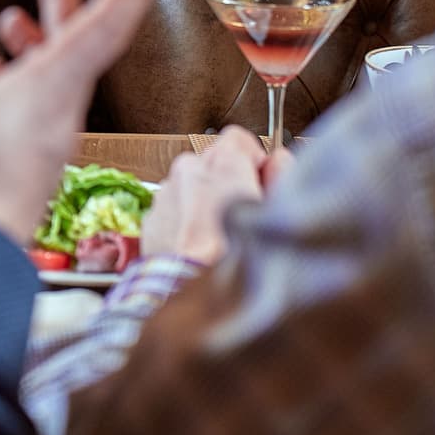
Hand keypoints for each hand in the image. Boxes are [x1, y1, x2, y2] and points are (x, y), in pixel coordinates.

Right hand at [0, 0, 169, 242]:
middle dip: (68, 7)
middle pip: (77, 51)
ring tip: (8, 23)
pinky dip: (17, 85)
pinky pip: (34, 113)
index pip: (105, 27)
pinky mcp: (27, 171)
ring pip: (52, 82)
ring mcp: (44, 147)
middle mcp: (58, 117)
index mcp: (50, 92)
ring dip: (35, 46)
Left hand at [140, 127, 272, 264]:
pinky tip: (200, 250)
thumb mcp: (278, 209)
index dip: (254, 160)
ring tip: (221, 239)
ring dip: (206, 205)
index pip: (239, 138)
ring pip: (191, 189)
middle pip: (213, 165)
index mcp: (222, 162)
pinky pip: (174, 213)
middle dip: (229, 184)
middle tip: (246, 216)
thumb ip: (283, 174)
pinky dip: (185, 225)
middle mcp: (188, 170)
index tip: (261, 181)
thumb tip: (280, 162)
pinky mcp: (151, 222)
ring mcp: (165, 195)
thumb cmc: (235, 257)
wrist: (192, 295)